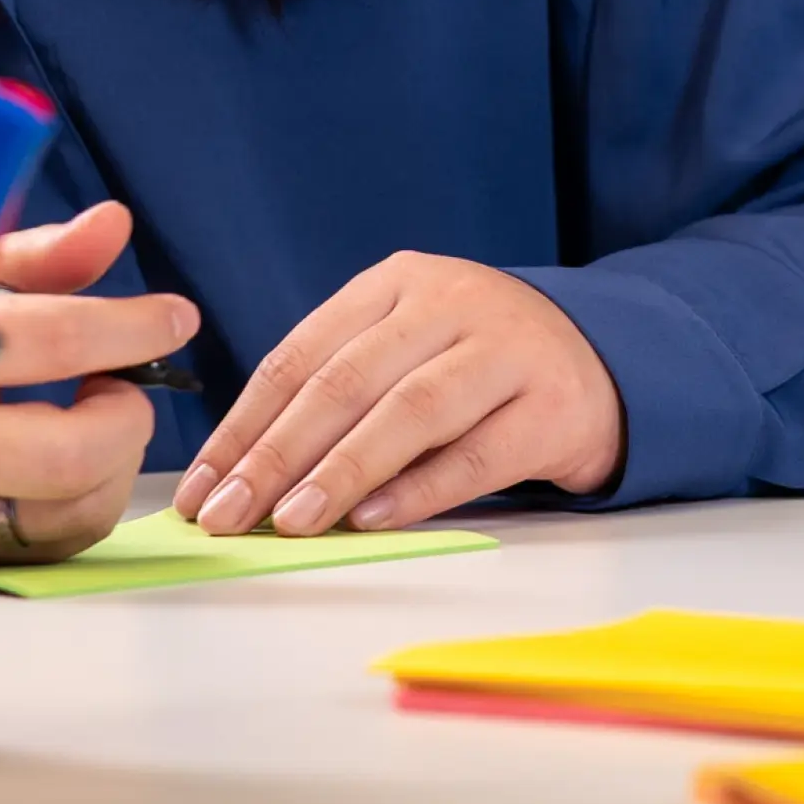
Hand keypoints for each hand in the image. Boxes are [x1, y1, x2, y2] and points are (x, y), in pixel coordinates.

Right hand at [0, 201, 196, 563]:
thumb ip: (42, 256)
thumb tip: (112, 224)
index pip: (43, 340)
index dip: (121, 327)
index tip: (173, 316)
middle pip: (66, 454)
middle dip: (123, 415)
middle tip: (124, 384)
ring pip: (71, 507)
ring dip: (113, 452)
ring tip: (94, 410)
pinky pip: (60, 538)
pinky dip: (92, 490)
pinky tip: (77, 454)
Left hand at [170, 253, 622, 535]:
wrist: (600, 357)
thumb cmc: (474, 364)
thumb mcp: (406, 345)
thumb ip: (341, 390)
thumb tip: (246, 475)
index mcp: (394, 283)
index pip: (299, 355)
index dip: (243, 423)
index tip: (202, 484)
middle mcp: (446, 303)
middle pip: (344, 381)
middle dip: (274, 454)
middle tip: (228, 514)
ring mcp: (504, 350)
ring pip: (407, 413)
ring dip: (341, 472)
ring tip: (290, 520)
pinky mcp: (551, 405)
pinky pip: (475, 453)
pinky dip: (419, 489)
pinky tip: (372, 520)